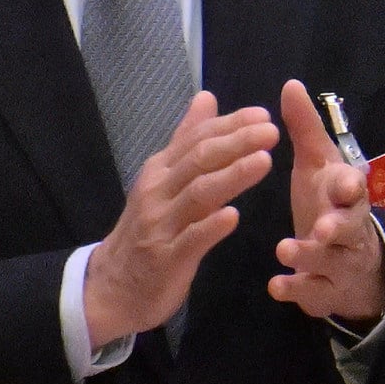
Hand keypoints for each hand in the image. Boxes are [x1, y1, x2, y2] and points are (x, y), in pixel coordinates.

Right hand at [83, 94, 276, 346]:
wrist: (113, 287)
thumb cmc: (149, 228)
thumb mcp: (164, 180)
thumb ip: (187, 140)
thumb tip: (207, 97)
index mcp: (161, 170)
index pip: (197, 138)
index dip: (230, 125)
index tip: (264, 114)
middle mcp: (158, 191)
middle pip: (199, 160)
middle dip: (237, 143)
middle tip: (271, 132)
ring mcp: (160, 225)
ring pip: (198, 194)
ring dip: (232, 176)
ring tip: (264, 162)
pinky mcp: (165, 258)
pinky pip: (190, 240)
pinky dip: (211, 227)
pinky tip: (234, 217)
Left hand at [269, 80, 384, 323]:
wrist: (354, 260)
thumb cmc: (329, 203)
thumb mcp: (318, 165)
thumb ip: (304, 129)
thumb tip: (290, 84)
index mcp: (346, 196)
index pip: (354, 189)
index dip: (350, 186)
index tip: (343, 183)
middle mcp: (348, 228)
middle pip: (350, 227)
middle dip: (337, 227)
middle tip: (321, 228)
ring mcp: (339, 262)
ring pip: (330, 262)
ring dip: (310, 256)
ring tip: (285, 248)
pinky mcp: (325, 290)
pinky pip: (313, 292)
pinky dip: (298, 289)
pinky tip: (277, 286)